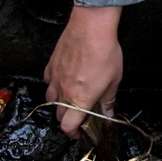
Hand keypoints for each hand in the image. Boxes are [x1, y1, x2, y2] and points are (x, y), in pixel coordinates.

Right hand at [43, 5, 122, 138]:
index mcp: (80, 99)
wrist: (91, 27)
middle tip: (78, 115)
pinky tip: (61, 80)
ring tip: (69, 98)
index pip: (68, 126)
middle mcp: (64, 91)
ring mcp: (55, 78)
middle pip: (58, 115)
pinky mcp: (51, 64)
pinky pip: (47, 80)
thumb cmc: (104, 52)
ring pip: (50, 99)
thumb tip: (108, 113)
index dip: (72, 133)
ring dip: (58, 103)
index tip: (79, 132)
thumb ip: (108, 99)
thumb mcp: (114, 79)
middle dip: (67, 119)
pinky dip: (52, 84)